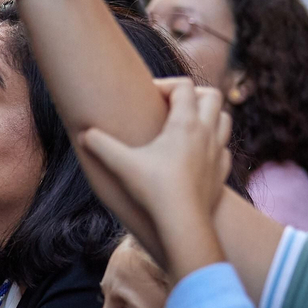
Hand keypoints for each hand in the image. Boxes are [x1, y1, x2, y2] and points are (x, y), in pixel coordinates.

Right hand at [78, 78, 233, 278]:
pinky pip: (224, 148)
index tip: (148, 96)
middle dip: (192, 94)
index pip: (184, 86)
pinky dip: (212, 144)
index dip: (166, 85)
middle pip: (211, 96)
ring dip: (208, 116)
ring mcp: (218, 152)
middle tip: (171, 105)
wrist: (183, 222)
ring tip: (185, 126)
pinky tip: (194, 155)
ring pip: (224, 119)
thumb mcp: (120, 164)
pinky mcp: (222, 171)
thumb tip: (82, 133)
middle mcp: (206, 133)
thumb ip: (99, 145)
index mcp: (185, 124)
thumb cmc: (153, 190)